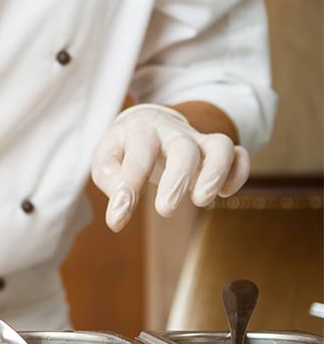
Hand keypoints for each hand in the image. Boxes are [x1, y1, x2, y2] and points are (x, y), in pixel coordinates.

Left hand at [91, 104, 249, 230]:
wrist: (149, 122)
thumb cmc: (124, 149)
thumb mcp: (105, 158)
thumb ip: (108, 177)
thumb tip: (121, 202)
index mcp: (141, 130)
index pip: (138, 157)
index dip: (128, 189)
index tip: (117, 220)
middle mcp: (172, 132)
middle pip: (184, 148)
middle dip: (178, 180)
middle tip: (164, 210)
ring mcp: (197, 140)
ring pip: (219, 146)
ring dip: (215, 173)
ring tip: (201, 201)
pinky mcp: (215, 151)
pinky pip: (238, 155)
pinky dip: (238, 173)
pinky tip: (225, 194)